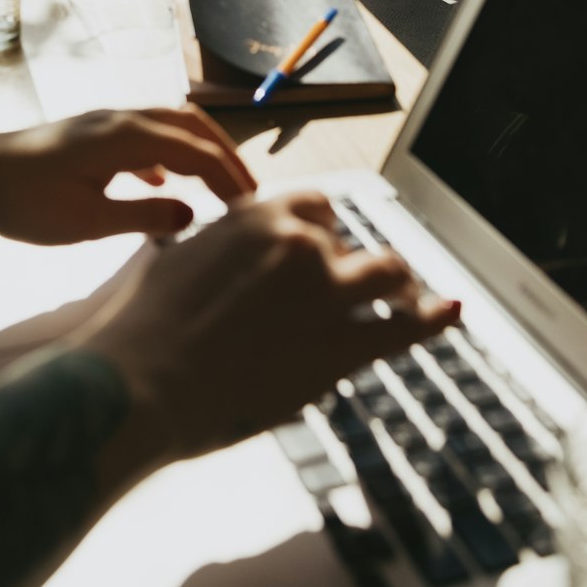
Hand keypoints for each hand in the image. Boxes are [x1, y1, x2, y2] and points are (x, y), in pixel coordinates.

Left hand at [0, 105, 257, 242]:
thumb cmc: (22, 203)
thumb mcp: (86, 222)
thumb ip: (143, 216)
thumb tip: (192, 214)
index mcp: (128, 136)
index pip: (198, 152)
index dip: (230, 179)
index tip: (253, 209)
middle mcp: (122, 118)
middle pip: (192, 126)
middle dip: (225, 157)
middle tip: (247, 194)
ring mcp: (105, 122)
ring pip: (170, 125)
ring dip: (199, 151)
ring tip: (217, 188)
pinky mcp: (90, 133)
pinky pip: (146, 134)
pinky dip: (168, 154)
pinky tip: (161, 185)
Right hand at [77, 190, 460, 466]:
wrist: (138, 381)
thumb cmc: (139, 327)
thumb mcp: (170, 259)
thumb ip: (208, 250)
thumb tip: (200, 251)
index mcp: (258, 214)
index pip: (314, 205)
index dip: (319, 229)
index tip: (318, 248)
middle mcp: (300, 242)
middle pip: (345, 241)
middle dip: (346, 261)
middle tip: (344, 287)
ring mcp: (326, 292)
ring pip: (386, 272)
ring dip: (395, 283)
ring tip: (401, 296)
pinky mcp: (340, 346)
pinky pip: (403, 327)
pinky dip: (431, 318)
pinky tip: (448, 311)